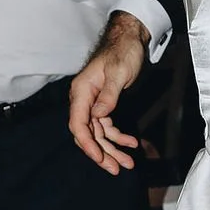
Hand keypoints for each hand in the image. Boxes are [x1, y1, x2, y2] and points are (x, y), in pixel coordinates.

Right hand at [68, 11, 149, 173]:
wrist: (129, 40)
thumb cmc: (122, 52)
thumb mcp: (118, 72)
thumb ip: (109, 95)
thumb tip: (99, 115)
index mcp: (82, 91)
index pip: (78, 123)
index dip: (87, 143)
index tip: (99, 158)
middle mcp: (84, 99)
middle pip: (88, 133)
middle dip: (101, 153)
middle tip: (116, 169)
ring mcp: (93, 103)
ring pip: (99, 133)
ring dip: (112, 149)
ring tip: (127, 163)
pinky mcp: (103, 104)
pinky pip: (107, 126)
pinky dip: (118, 137)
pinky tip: (131, 143)